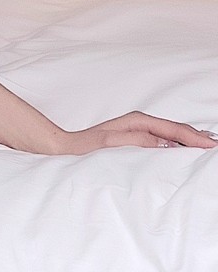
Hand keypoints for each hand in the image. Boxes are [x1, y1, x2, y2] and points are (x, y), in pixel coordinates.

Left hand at [59, 110, 217, 154]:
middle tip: (216, 145)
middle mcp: (140, 123)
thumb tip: (162, 143)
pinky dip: (178, 144)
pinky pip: (164, 140)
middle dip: (197, 137)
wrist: (68, 149)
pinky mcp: (137, 139)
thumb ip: (136, 141)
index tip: (211, 144)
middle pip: (176, 129)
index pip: (172, 130)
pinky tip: (186, 150)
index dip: (193, 137)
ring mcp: (139, 131)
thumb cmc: (86, 147)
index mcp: (137, 122)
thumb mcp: (110, 144)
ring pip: (172, 134)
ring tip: (209, 145)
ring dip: (190, 140)